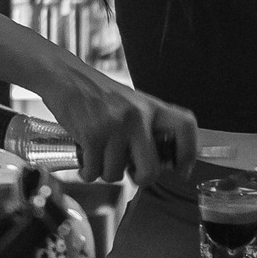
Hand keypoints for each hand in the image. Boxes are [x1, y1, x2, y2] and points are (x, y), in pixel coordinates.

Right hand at [44, 74, 198, 187]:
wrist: (67, 78)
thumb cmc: (99, 93)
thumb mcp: (133, 103)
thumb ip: (148, 126)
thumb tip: (160, 161)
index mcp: (151, 106)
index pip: (185, 127)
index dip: (189, 153)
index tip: (181, 169)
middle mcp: (136, 116)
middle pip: (151, 169)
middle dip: (141, 179)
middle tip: (134, 175)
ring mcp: (114, 127)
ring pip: (116, 174)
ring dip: (106, 172)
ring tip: (101, 156)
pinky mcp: (91, 135)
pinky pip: (94, 171)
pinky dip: (88, 171)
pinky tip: (86, 160)